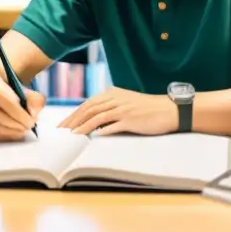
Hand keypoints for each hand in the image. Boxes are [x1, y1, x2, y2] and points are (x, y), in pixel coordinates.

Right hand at [0, 73, 45, 142]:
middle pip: (3, 120)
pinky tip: (17, 132)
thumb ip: (34, 99)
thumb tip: (34, 114)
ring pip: (0, 130)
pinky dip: (9, 136)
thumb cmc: (9, 90)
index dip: (21, 114)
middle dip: (20, 125)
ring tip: (25, 128)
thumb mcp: (24, 89)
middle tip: (31, 125)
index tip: (33, 119)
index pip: (8, 104)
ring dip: (15, 132)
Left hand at [58, 87, 175, 135]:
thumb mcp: (126, 102)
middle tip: (61, 131)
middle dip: (73, 121)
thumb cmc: (148, 109)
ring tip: (71, 135)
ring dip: (82, 126)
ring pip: (96, 117)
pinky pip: (111, 125)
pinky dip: (99, 131)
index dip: (74, 114)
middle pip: (88, 109)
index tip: (63, 124)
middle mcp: (115, 99)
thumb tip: (94, 120)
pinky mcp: (130, 119)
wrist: (169, 109)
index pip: (88, 104)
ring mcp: (123, 109)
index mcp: (112, 94)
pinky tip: (91, 137)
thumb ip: (111, 108)